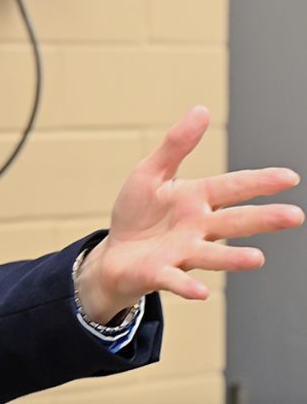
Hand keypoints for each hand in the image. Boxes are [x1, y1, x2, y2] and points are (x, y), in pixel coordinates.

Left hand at [75, 105, 303, 322]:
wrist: (115, 254)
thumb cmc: (138, 213)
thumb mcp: (151, 172)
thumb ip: (176, 145)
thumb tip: (201, 110)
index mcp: (196, 199)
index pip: (232, 187)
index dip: (258, 182)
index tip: (289, 177)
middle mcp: (197, 228)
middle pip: (233, 222)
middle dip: (263, 218)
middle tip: (294, 215)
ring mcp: (182, 253)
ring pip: (211, 255)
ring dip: (232, 258)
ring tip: (257, 258)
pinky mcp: (161, 274)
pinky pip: (175, 280)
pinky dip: (187, 286)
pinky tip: (201, 293)